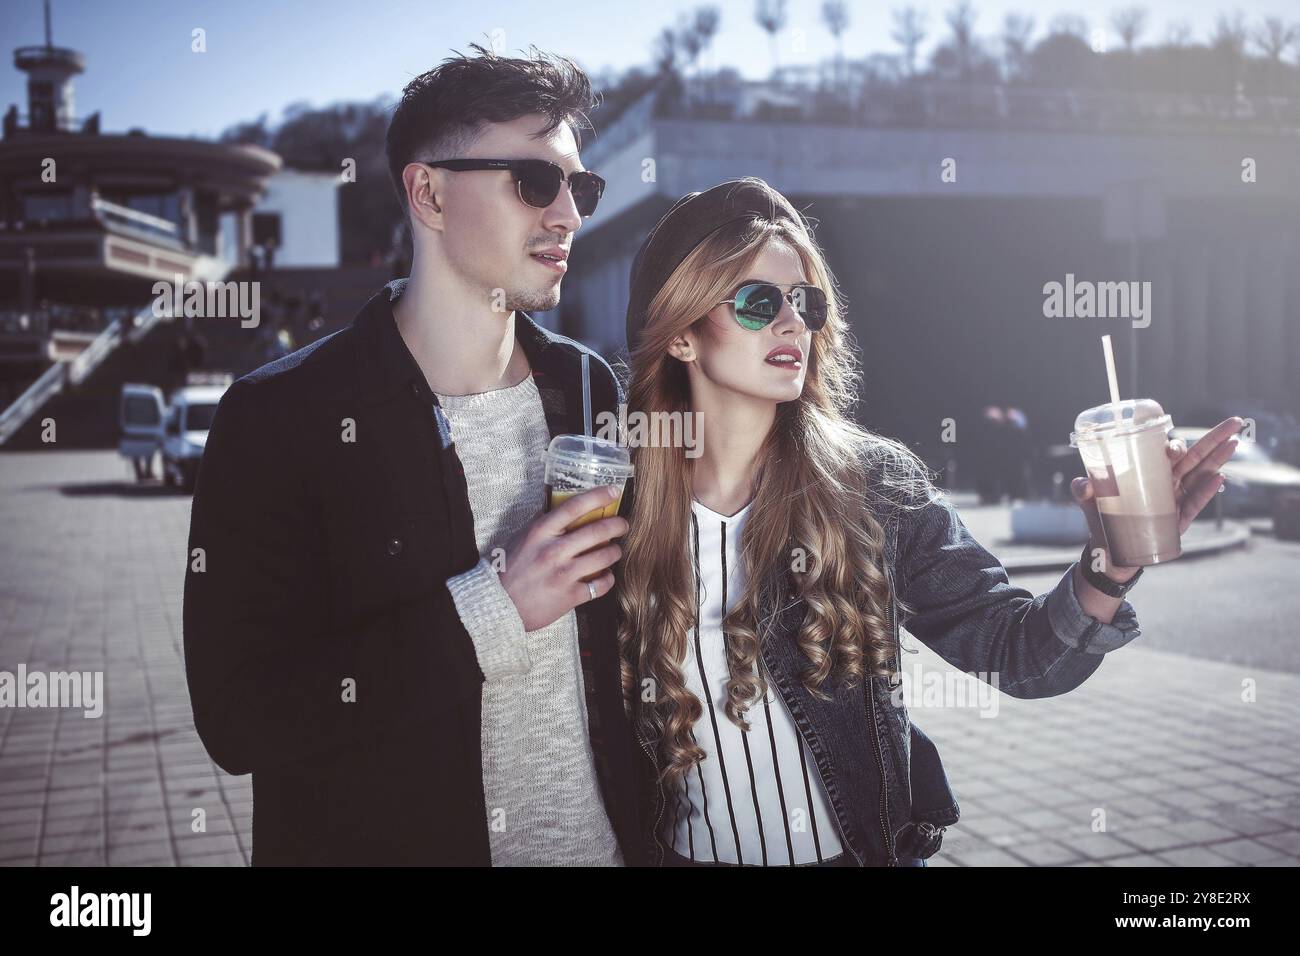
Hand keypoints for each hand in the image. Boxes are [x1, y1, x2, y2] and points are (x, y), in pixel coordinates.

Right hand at [497, 484, 627, 631]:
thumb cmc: (508, 569)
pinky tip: (605, 575)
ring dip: (615, 551)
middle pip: (597, 531)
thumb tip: (564, 509)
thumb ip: (543, 525)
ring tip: (615, 550)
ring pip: (604, 556)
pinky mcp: (570, 596)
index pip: (575, 506)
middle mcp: (554, 551)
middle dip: (617, 525)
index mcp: (540, 532)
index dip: (599, 496)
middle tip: (622, 525)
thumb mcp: (521, 539)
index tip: (614, 490)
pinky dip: (608, 579)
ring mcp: (563, 574)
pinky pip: (601, 585)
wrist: (497, 604)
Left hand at [1071, 416, 1245, 574]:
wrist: (1107, 554)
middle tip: (1236, 422)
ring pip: (1201, 476)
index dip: (1174, 446)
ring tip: (1235, 443)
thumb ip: (1084, 490)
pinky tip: (1220, 478)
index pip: (1167, 453)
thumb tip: (1084, 483)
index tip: (1173, 448)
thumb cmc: (1101, 520)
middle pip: (1194, 458)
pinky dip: (1207, 492)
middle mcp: (1165, 483)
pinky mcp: (1177, 521)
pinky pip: (1195, 503)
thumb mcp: (1089, 502)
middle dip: (1213, 439)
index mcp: (1147, 473)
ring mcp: (1174, 501)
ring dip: (1218, 460)